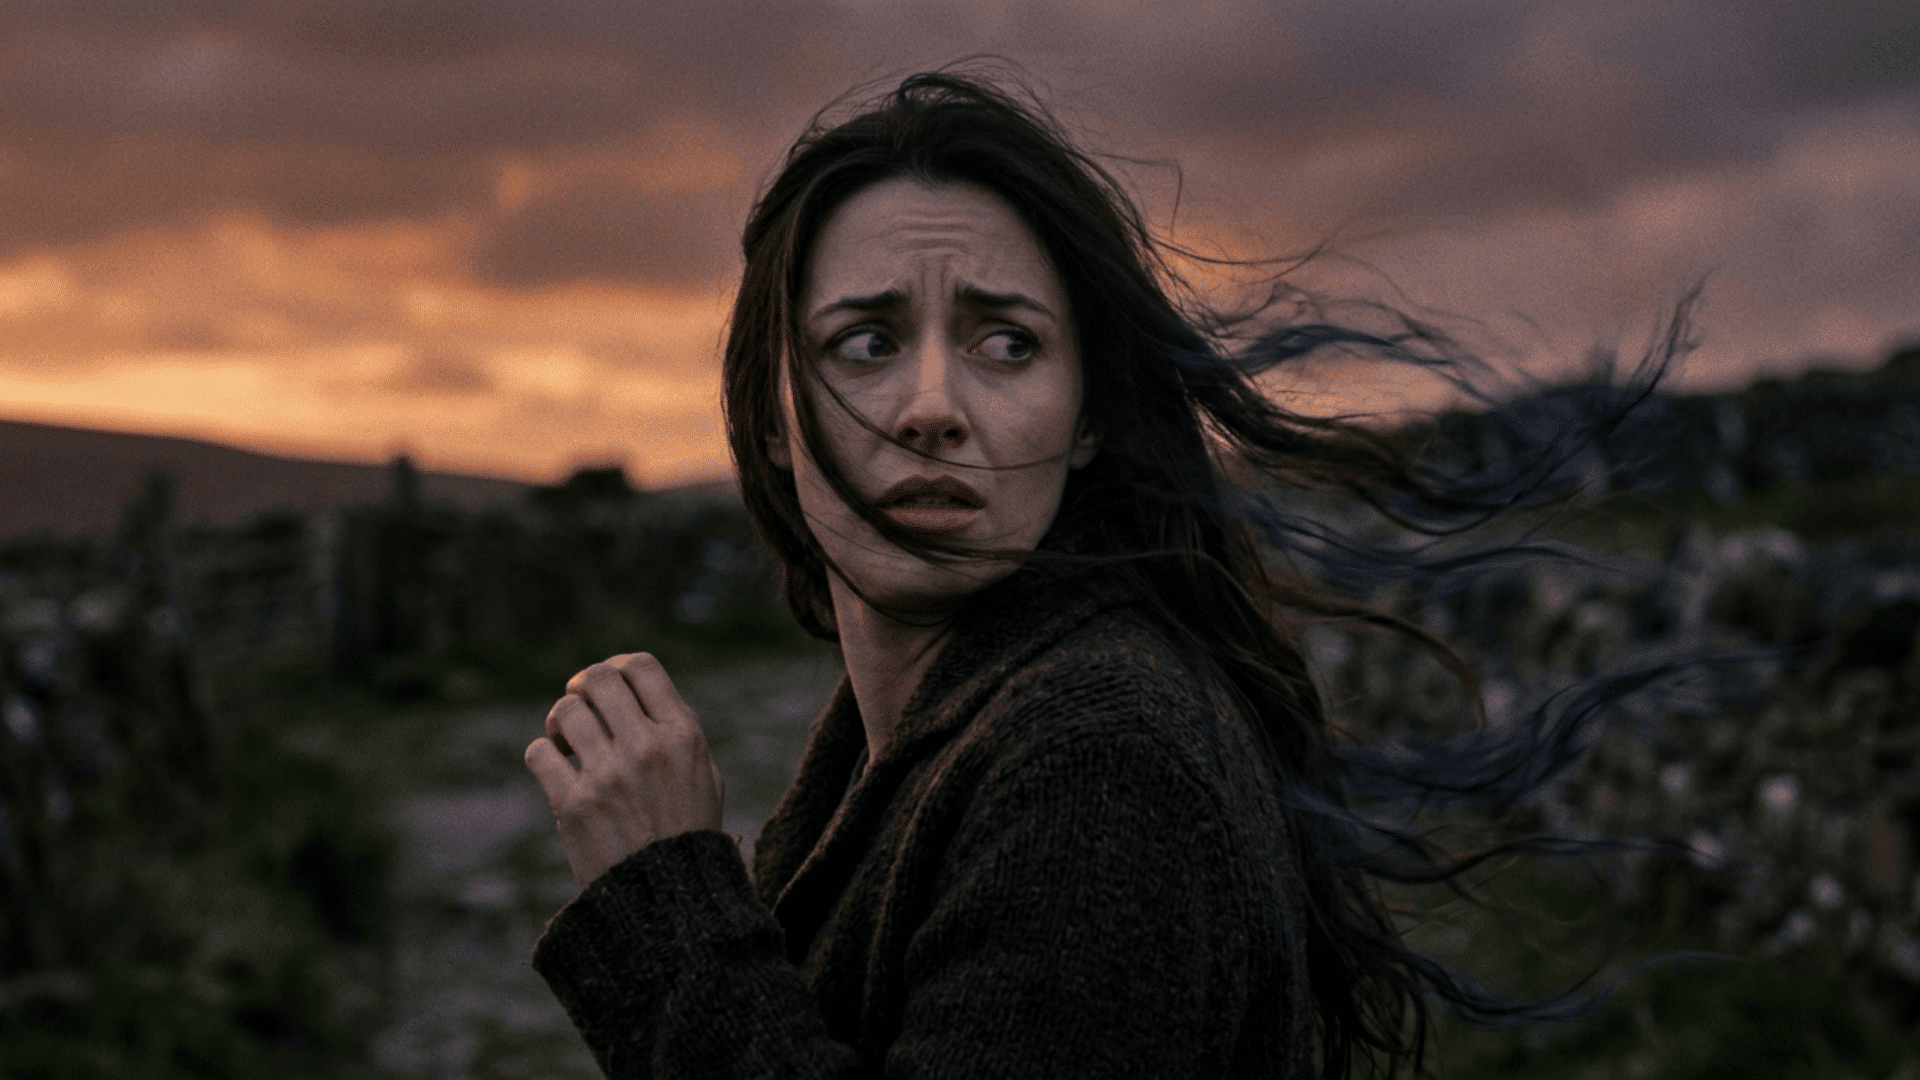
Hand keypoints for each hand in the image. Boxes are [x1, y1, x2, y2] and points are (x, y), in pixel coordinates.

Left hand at [525, 652, 725, 890]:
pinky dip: (543, 755)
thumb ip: (676, 730)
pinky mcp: (573, 805)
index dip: (618, 666)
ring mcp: (608, 776)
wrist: (668, 903)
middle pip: (597, 679)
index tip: (610, 685)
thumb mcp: (704, 776)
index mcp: (683, 736)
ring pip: (565, 711)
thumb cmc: (687, 835)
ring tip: (567, 741)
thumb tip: (636, 691)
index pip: (641, 667)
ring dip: (561, 721)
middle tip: (581, 706)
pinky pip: (539, 753)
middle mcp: (646, 749)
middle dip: (582, 686)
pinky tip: (556, 769)